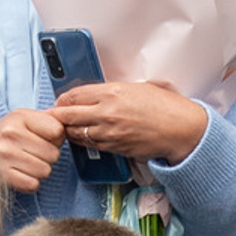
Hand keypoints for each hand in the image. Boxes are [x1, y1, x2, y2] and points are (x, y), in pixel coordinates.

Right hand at [0, 106, 64, 194]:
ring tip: (25, 163)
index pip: (58, 131)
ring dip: (39, 170)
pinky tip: (20, 173)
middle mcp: (11, 134)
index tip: (43, 138)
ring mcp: (5, 155)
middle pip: (54, 154)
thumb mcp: (24, 119)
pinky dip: (30, 182)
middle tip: (32, 153)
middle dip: (47, 156)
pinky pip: (33, 184)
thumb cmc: (8, 136)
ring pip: (45, 171)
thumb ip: (47, 119)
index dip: (56, 138)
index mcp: (19, 116)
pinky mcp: (3, 175)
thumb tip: (71, 120)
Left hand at [51, 79, 210, 169]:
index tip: (59, 102)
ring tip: (67, 129)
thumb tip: (102, 92)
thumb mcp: (140, 87)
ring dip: (69, 131)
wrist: (181, 130)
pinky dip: (84, 141)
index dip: (62, 99)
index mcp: (112, 92)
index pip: (74, 95)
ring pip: (76, 133)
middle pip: (68, 115)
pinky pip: (90, 145)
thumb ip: (117, 90)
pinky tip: (84, 138)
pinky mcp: (114, 147)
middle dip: (58, 116)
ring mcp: (109, 132)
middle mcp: (106, 112)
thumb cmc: (166, 106)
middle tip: (54, 117)